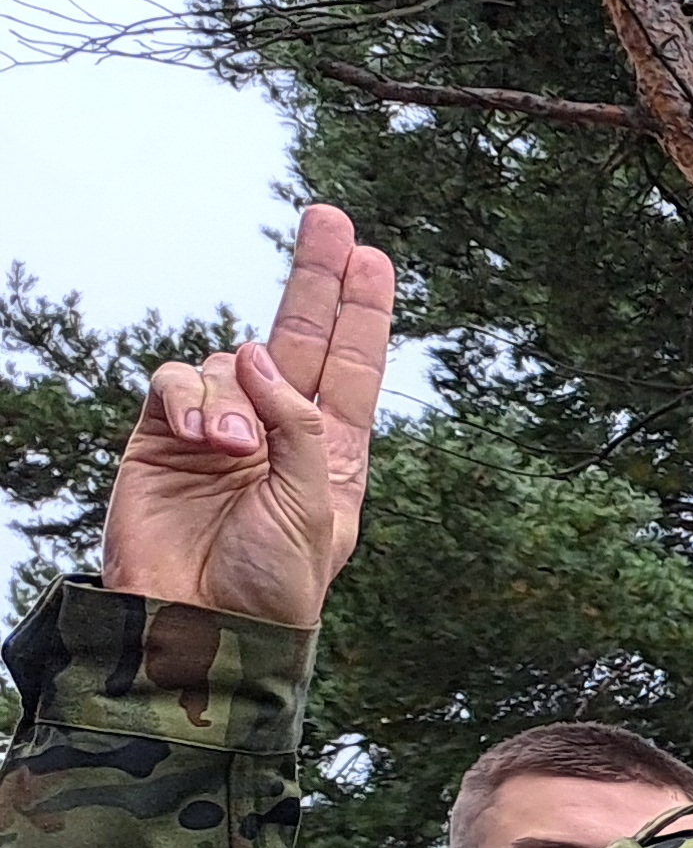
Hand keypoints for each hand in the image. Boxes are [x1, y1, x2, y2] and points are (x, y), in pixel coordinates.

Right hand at [101, 204, 397, 628]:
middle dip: (315, 279)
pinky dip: (191, 399)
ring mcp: (220, 429)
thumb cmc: (271, 586)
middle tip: (331, 220)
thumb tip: (258, 355)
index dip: (361, 313)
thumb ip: (301, 430)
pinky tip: (204, 438)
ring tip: (234, 450)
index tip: (374, 258)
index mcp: (332, 453)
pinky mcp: (163, 435)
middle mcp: (278, 431)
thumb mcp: (314, 512)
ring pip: (228, 362)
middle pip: (298, 336)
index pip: (352, 368)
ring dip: (232, 394)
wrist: (197, 626)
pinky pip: (176, 381)